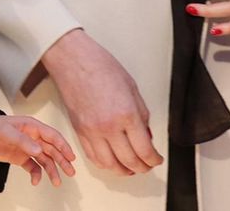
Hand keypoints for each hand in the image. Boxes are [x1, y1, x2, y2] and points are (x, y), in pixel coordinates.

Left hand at [0, 115, 76, 186]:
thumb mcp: (8, 132)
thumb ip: (23, 141)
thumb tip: (38, 150)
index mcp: (32, 127)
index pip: (52, 136)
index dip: (63, 146)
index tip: (71, 156)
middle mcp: (33, 137)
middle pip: (52, 149)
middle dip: (62, 161)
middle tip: (70, 172)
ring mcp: (28, 148)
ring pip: (45, 160)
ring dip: (52, 170)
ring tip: (57, 182)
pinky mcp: (21, 158)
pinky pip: (33, 167)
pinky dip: (36, 174)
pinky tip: (35, 181)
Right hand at [41, 29, 161, 175]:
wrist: (73, 60)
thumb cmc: (100, 66)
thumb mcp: (132, 88)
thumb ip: (141, 115)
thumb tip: (145, 135)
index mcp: (126, 114)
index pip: (144, 150)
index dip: (154, 160)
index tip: (157, 160)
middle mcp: (108, 127)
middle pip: (129, 161)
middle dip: (142, 168)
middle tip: (147, 165)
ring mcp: (91, 131)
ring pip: (109, 165)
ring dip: (123, 170)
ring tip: (130, 168)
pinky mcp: (78, 131)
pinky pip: (92, 156)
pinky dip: (104, 164)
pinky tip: (112, 161)